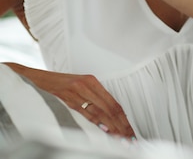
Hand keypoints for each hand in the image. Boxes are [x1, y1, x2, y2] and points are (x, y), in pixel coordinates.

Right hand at [5, 64, 135, 137]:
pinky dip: (97, 121)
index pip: (114, 103)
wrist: (38, 78)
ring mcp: (79, 90)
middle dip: (122, 125)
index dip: (123, 118)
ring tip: (122, 139)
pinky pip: (86, 111)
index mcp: (93, 82)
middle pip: (111, 108)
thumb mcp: (78, 87)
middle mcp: (88, 85)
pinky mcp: (69, 97)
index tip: (130, 130)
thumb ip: (92, 98)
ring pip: (101, 111)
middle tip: (130, 138)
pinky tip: (106, 130)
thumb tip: (106, 117)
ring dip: (113, 127)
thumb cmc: (58, 84)